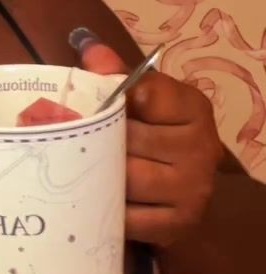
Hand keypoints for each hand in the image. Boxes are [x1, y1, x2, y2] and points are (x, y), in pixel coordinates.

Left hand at [71, 32, 222, 247]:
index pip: (144, 94)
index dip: (111, 100)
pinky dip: (108, 208)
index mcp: (193, 107)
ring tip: (81, 168)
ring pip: (127, 178)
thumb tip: (89, 49)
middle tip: (72, 140)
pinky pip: (129, 216)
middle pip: (129, 139)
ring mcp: (194, 189)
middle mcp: (202, 147)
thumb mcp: (142, 99)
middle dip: (98, 140)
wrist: (183, 188)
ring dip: (100, 175)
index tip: (94, 106)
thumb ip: (116, 75)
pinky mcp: (179, 224)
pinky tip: (97, 198)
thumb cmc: (155, 133)